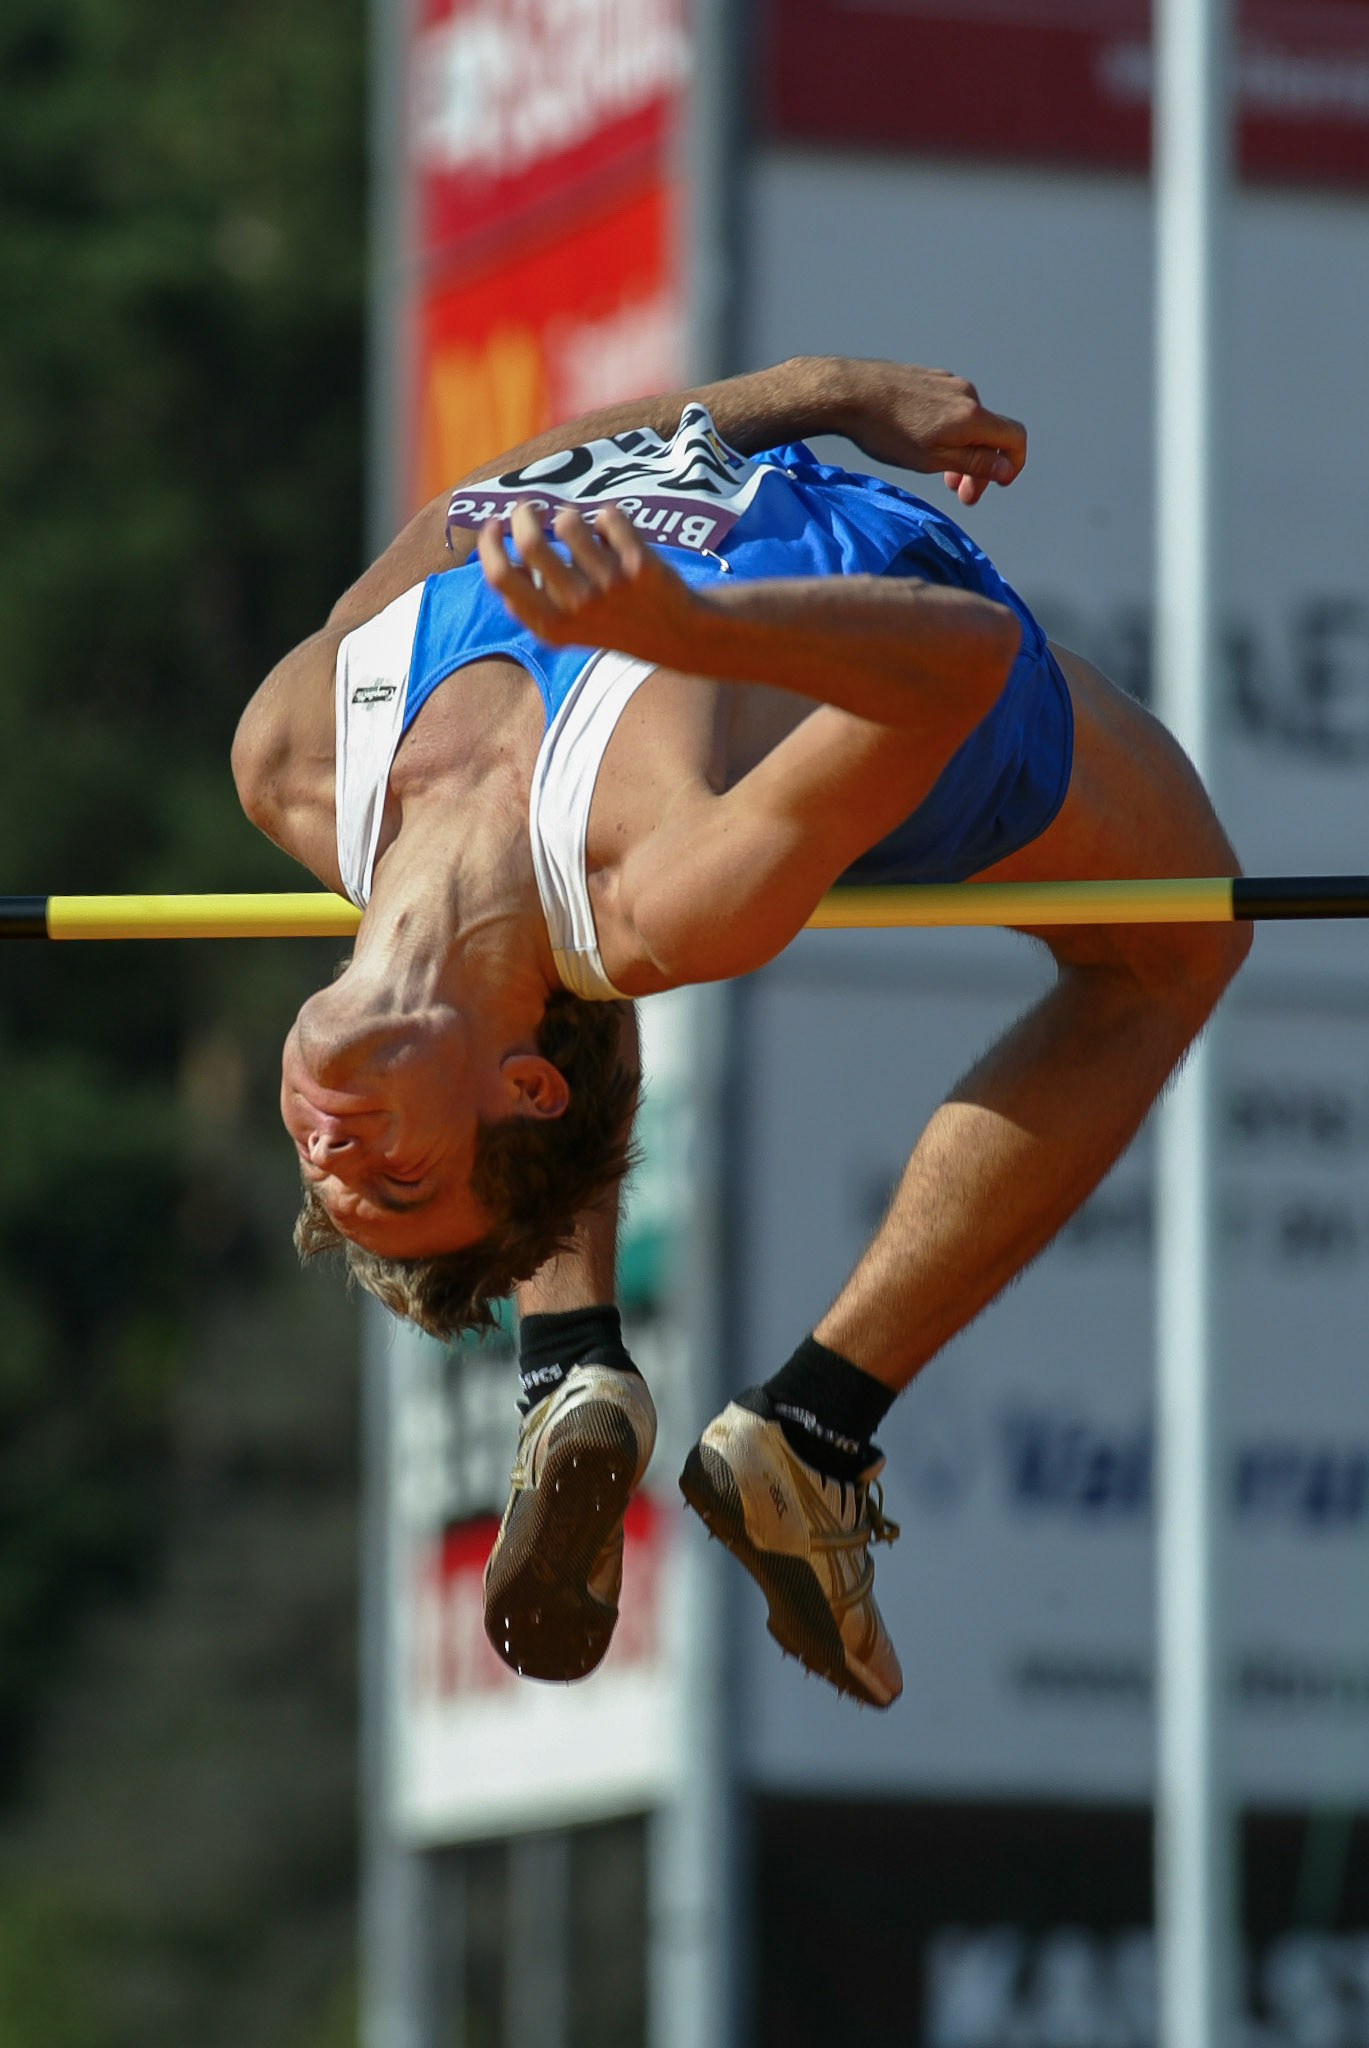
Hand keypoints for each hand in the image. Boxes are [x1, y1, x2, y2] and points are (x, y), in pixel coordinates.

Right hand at [477, 503, 702, 666]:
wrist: (674, 633)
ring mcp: (609, 586)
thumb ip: (529, 599)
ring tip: (580, 526)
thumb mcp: (564, 625)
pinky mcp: (638, 565)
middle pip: (529, 542)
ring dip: (569, 515)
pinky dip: (609, 517)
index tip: (495, 524)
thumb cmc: (609, 620)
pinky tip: (616, 534)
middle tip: (529, 508)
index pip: (501, 576)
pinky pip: (608, 516)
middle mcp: (577, 607)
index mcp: (550, 625)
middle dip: (523, 513)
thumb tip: (496, 552)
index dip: (490, 543)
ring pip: (568, 522)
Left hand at [838, 361, 1026, 505]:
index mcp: (972, 415)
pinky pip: (950, 409)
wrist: (848, 393)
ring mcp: (947, 382)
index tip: (997, 483)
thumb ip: (973, 463)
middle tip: (962, 495)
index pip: (1015, 438)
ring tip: (939, 473)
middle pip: (990, 434)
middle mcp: (966, 394)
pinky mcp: (928, 378)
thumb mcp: (932, 460)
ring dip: (961, 450)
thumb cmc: (886, 431)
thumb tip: (1005, 469)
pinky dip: (947, 431)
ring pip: (968, 422)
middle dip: (980, 467)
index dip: (1013, 464)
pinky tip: (920, 443)